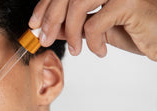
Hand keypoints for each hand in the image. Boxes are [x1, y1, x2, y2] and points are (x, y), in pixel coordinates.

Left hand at [29, 0, 156, 60]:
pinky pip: (95, 23)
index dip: (44, 6)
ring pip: (77, 5)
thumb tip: (47, 29)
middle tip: (44, 39)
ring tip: (76, 50)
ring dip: (71, 32)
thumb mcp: (95, 29)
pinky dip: (91, 41)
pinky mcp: (128, 2)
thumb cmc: (133, 31)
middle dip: (50, 19)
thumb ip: (73, 26)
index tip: (33, 24)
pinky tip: (99, 50)